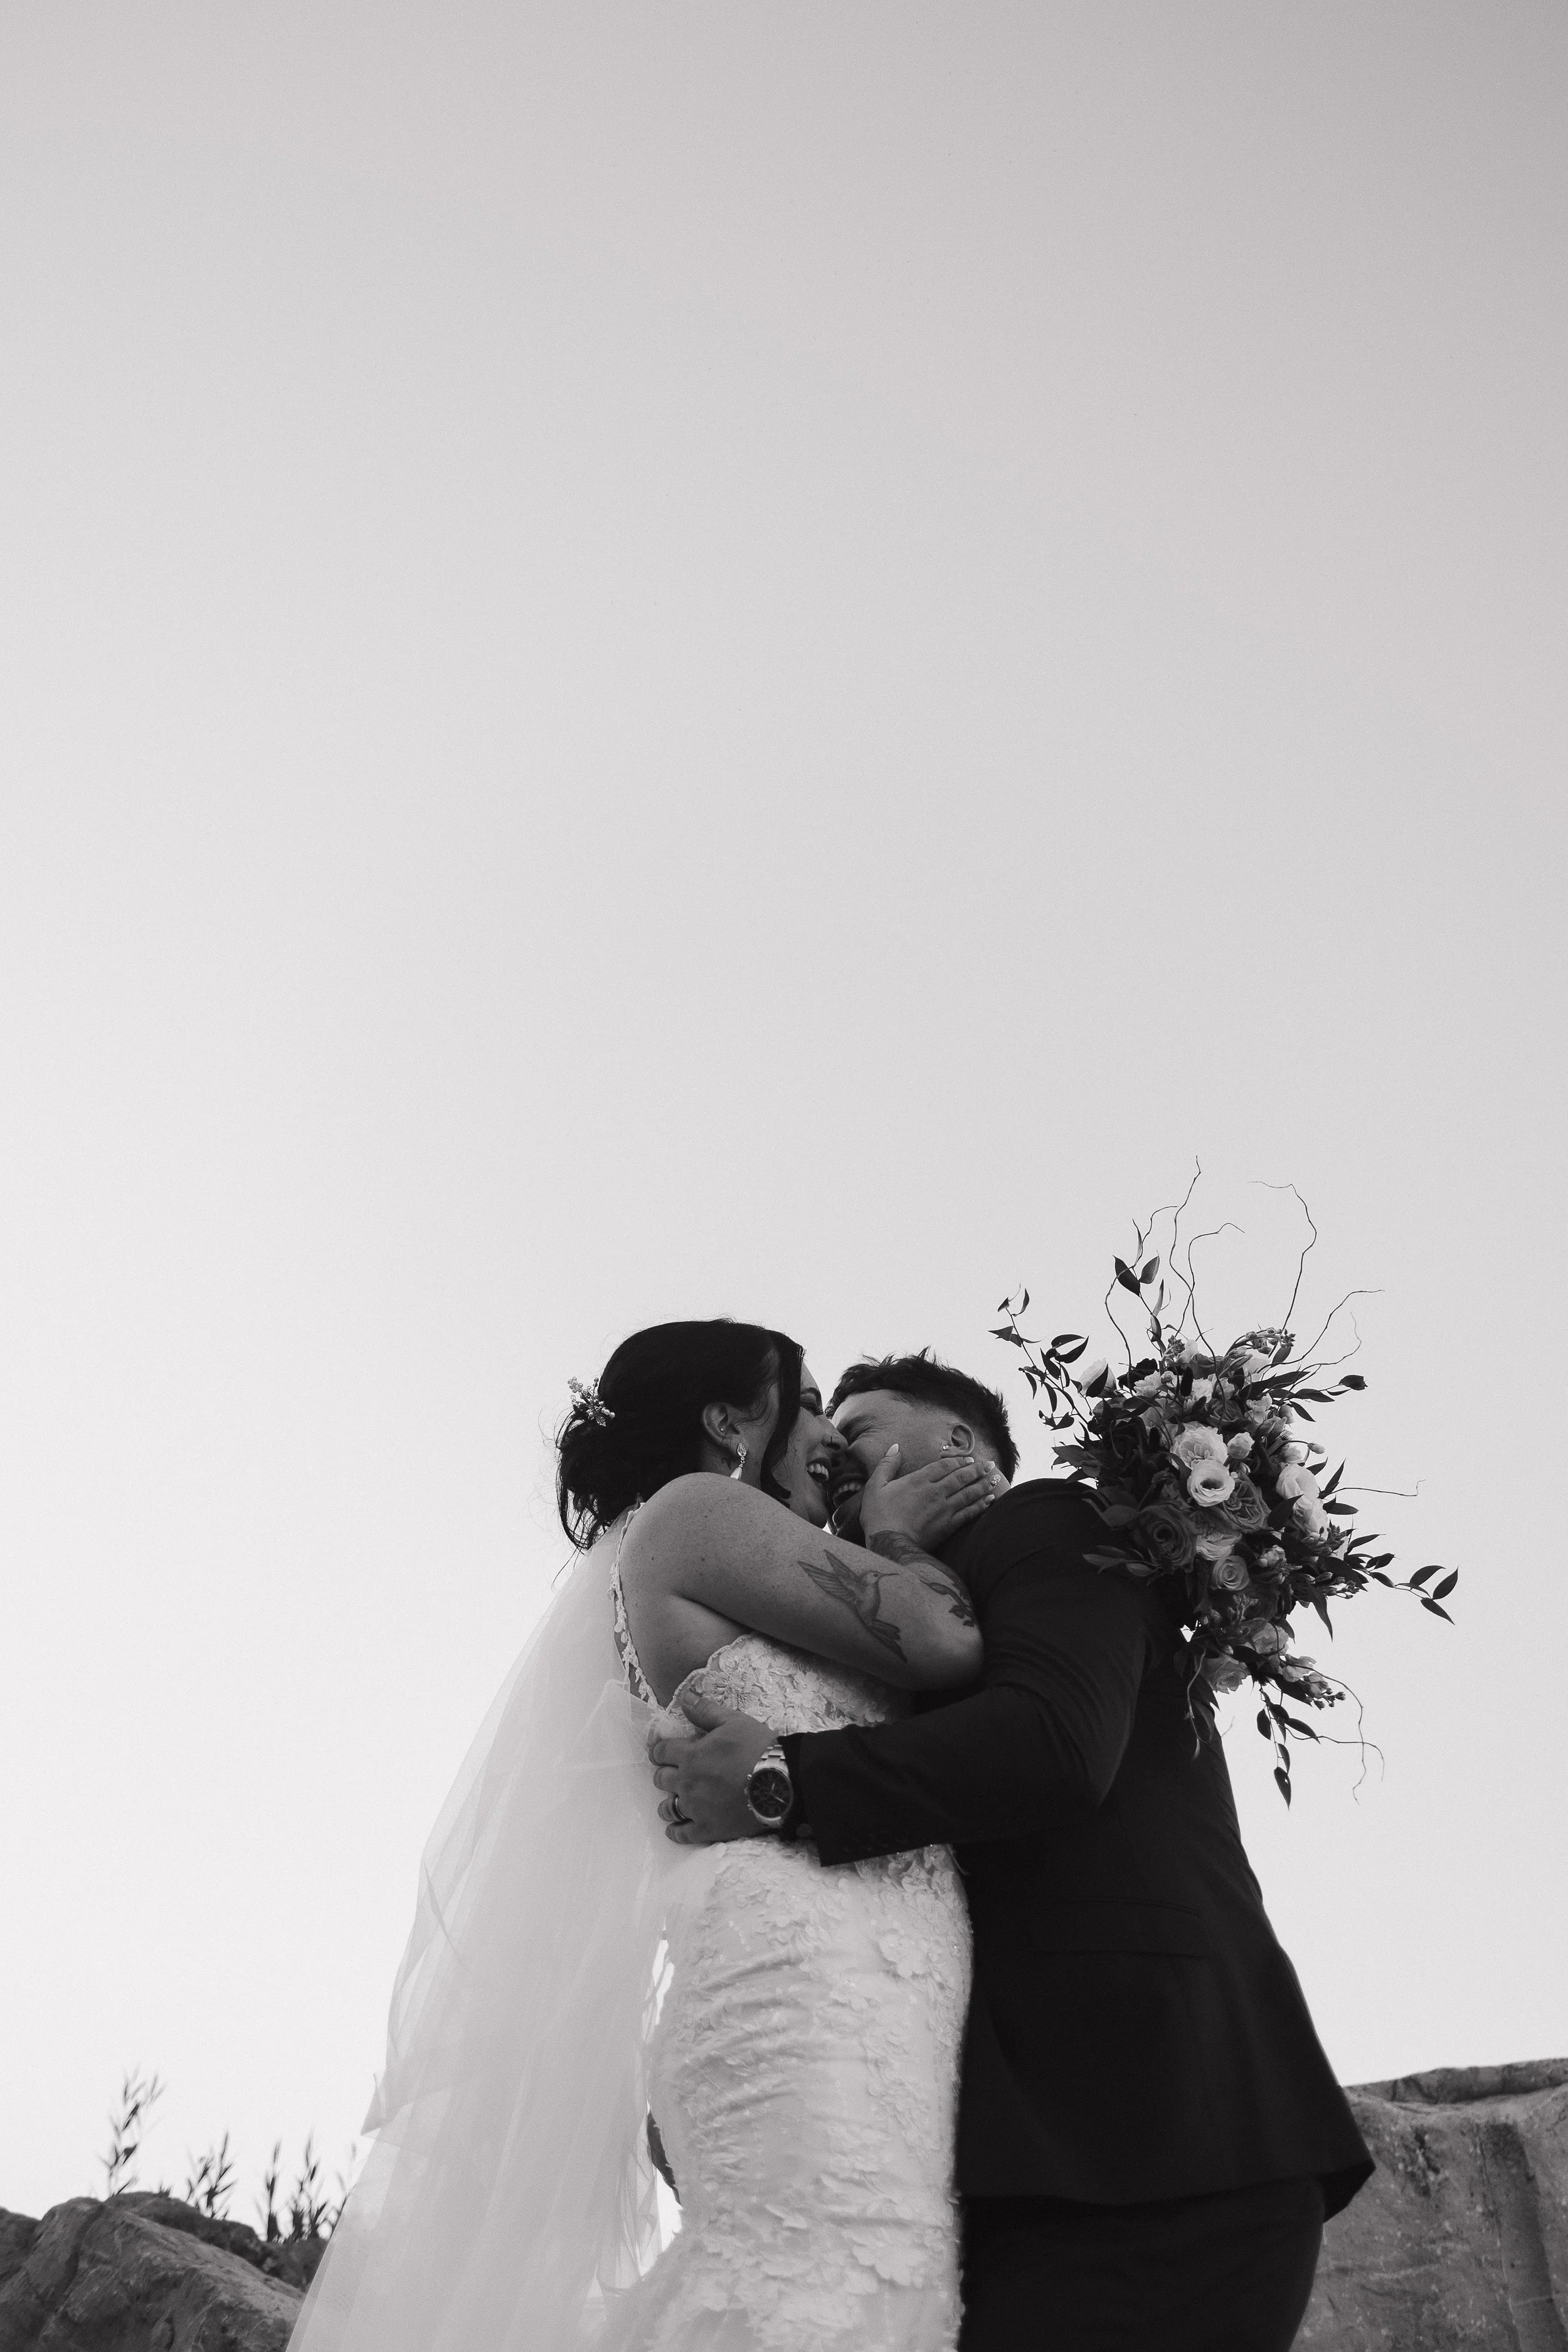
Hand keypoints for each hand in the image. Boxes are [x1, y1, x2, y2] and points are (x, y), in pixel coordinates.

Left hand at [647, 1694, 777, 1843]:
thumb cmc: (758, 1748)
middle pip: (661, 1779)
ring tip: (673, 1801)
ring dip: (667, 1802)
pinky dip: (675, 1831)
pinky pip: (682, 1834)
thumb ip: (705, 1711)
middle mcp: (687, 1782)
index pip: (662, 1752)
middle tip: (672, 1774)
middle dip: (664, 1774)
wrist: (781, 1783)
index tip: (662, 1753)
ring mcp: (696, 1808)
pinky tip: (675, 1829)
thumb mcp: (734, 1721)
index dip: (660, 1751)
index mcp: (691, 1755)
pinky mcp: (708, 1829)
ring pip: (667, 1807)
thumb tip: (684, 1697)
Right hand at [858, 1444, 1001, 1550]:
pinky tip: (989, 1500)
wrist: (888, 1543)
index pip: (943, 1466)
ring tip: (995, 1478)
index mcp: (918, 1480)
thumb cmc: (879, 1515)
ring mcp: (943, 1509)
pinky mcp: (948, 1525)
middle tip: (990, 1464)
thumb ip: (887, 1464)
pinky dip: (980, 1505)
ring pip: (968, 1493)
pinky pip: (968, 1513)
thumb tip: (895, 1446)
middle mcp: (934, 1492)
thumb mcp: (876, 1486)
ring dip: (983, 1485)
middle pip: (960, 1477)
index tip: (969, 1458)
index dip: (958, 1461)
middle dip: (977, 1470)